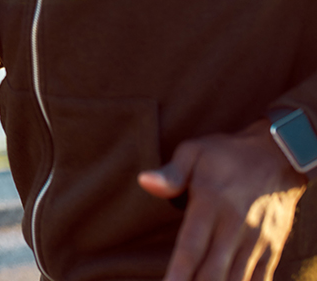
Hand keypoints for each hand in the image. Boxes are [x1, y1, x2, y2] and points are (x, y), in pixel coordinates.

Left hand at [138, 119, 306, 280]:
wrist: (277, 155)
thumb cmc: (226, 154)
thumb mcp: (194, 152)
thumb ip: (170, 173)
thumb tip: (144, 181)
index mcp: (211, 202)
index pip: (191, 247)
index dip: (178, 273)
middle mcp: (234, 225)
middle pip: (213, 271)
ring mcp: (256, 240)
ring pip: (236, 280)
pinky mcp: (271, 248)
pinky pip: (259, 280)